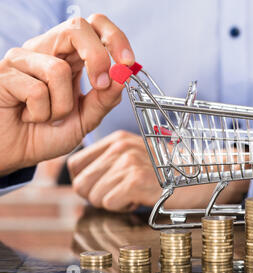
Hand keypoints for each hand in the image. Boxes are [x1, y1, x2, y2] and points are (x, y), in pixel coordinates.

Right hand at [0, 14, 134, 175]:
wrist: (14, 153)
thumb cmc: (47, 133)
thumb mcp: (86, 119)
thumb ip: (105, 99)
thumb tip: (124, 76)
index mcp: (69, 57)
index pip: (93, 27)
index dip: (114, 38)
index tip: (128, 62)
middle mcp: (46, 51)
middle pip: (77, 27)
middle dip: (97, 58)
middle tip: (100, 86)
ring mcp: (23, 58)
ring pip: (58, 69)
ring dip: (62, 106)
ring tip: (48, 117)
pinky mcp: (5, 73)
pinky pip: (36, 90)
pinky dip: (40, 113)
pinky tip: (28, 117)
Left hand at [68, 131, 249, 211]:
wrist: (203, 175)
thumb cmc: (171, 172)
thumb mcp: (136, 158)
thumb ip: (109, 164)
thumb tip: (81, 184)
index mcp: (117, 140)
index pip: (74, 165)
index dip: (86, 182)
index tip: (107, 185)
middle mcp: (120, 147)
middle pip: (80, 183)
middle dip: (98, 196)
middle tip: (123, 192)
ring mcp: (128, 162)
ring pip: (94, 196)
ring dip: (114, 202)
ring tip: (138, 192)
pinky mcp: (136, 180)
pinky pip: (109, 204)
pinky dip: (125, 207)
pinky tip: (143, 197)